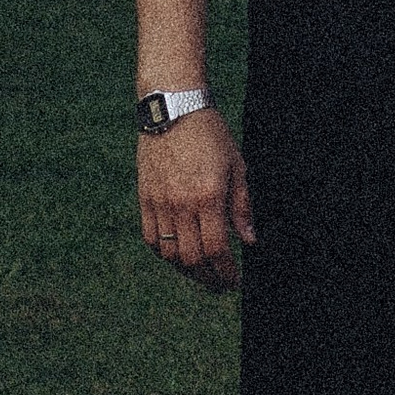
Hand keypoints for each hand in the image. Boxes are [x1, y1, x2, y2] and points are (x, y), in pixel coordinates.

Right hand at [138, 104, 256, 290]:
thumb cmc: (210, 136)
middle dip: (208, 278)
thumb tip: (250, 240)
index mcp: (208, 197)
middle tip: (220, 284)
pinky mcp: (145, 198)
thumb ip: (242, 206)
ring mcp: (159, 203)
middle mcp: (181, 205)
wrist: (173, 110)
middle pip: (191, 259)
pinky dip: (164, 253)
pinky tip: (178, 254)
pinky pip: (151, 238)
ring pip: (169, 254)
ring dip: (186, 270)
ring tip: (201, 272)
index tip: (234, 281)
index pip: (216, 250)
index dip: (226, 272)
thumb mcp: (237, 166)